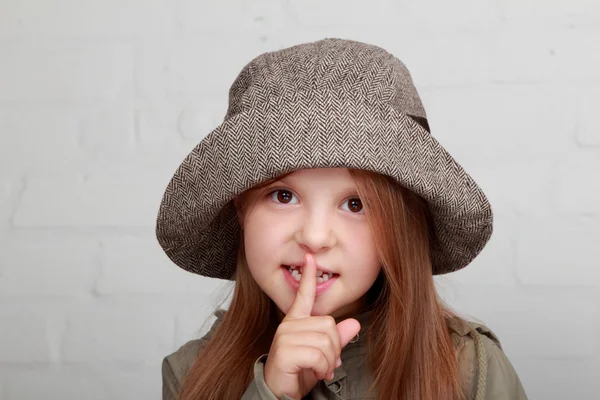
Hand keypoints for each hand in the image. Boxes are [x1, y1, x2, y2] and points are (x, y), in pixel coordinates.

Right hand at [263, 254, 360, 399]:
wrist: (280, 393)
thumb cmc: (298, 372)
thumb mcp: (322, 355)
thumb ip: (337, 339)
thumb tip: (355, 324)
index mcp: (296, 321)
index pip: (304, 295)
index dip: (309, 276)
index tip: (310, 258)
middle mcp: (289, 325)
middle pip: (329, 325)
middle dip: (334, 348)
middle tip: (325, 363)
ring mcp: (285, 336)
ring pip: (325, 341)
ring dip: (328, 361)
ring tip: (319, 369)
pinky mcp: (285, 350)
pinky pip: (318, 354)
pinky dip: (322, 368)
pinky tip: (315, 373)